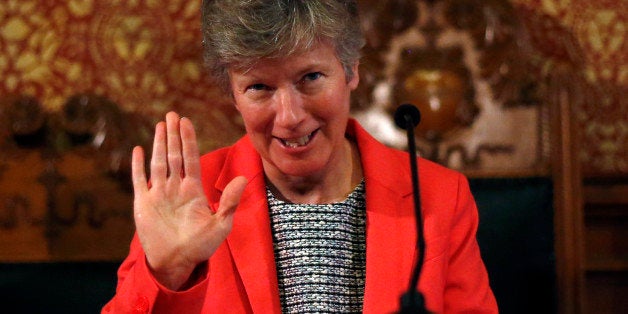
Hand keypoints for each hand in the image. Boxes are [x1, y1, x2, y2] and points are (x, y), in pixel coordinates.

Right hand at [131, 111, 246, 289]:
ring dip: (158, 143)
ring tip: (160, 125)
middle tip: (172, 114)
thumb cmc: (200, 246)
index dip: (188, 140)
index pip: (191, 158)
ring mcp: (159, 194)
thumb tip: (243, 179)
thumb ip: (230, 201)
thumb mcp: (220, 224)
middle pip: (174, 155)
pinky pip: (139, 180)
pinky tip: (138, 149)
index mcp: (193, 190)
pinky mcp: (143, 204)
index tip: (187, 121)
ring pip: (158, 162)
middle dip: (173, 135)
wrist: (176, 263)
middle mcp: (175, 188)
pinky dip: (138, 165)